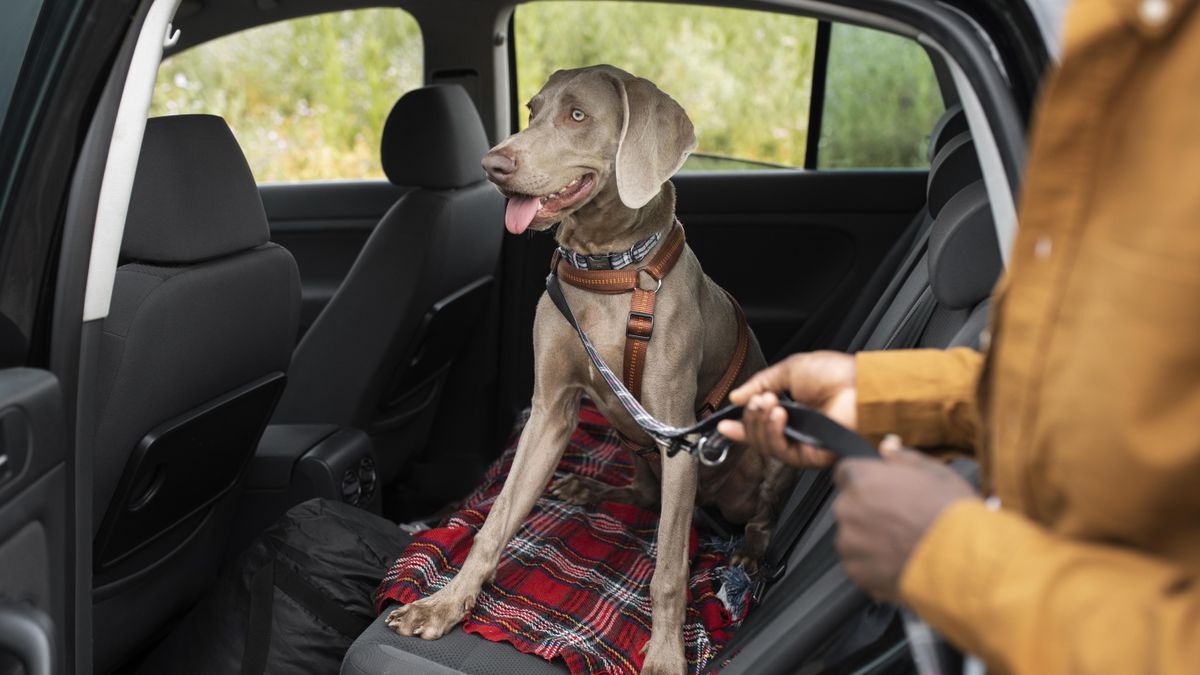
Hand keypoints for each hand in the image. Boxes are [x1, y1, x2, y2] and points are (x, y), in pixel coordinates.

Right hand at [716, 351, 856, 467]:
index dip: (741, 425)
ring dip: (760, 423)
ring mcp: (803, 443)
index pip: (760, 423)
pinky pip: (782, 452)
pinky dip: (774, 434)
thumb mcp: (790, 369)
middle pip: (758, 435)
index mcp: (793, 409)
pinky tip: (779, 416)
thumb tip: (736, 397)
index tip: (724, 424)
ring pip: (766, 445)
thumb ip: (761, 383)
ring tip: (769, 403)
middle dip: (751, 417)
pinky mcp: (811, 456)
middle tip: (758, 399)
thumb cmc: (837, 374)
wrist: (862, 386)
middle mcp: (797, 428)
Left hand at [833, 436, 977, 601]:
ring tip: (904, 543)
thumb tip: (887, 447)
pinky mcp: (857, 572)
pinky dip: (874, 565)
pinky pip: (859, 565)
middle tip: (901, 519)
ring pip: (852, 537)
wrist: (963, 562)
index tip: (883, 491)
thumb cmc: (951, 515)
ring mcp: (849, 543)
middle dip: (868, 511)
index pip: (846, 472)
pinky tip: (901, 561)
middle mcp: (848, 509)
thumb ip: (903, 457)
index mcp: (861, 479)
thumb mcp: (935, 472)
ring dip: (869, 539)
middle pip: (849, 506)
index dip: (867, 481)